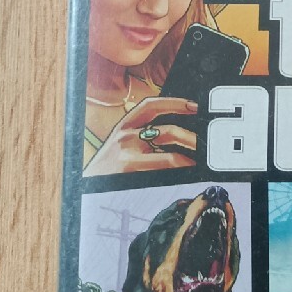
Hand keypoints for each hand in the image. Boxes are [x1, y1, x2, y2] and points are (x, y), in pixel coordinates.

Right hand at [84, 95, 199, 175]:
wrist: (84, 190)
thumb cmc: (106, 170)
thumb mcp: (119, 147)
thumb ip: (141, 138)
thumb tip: (175, 136)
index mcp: (123, 127)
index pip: (151, 106)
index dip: (175, 102)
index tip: (194, 105)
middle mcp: (125, 136)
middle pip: (168, 131)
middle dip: (192, 139)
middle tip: (207, 145)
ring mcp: (127, 154)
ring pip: (170, 154)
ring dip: (191, 157)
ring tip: (202, 162)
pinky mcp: (131, 170)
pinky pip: (165, 167)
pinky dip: (182, 170)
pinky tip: (189, 173)